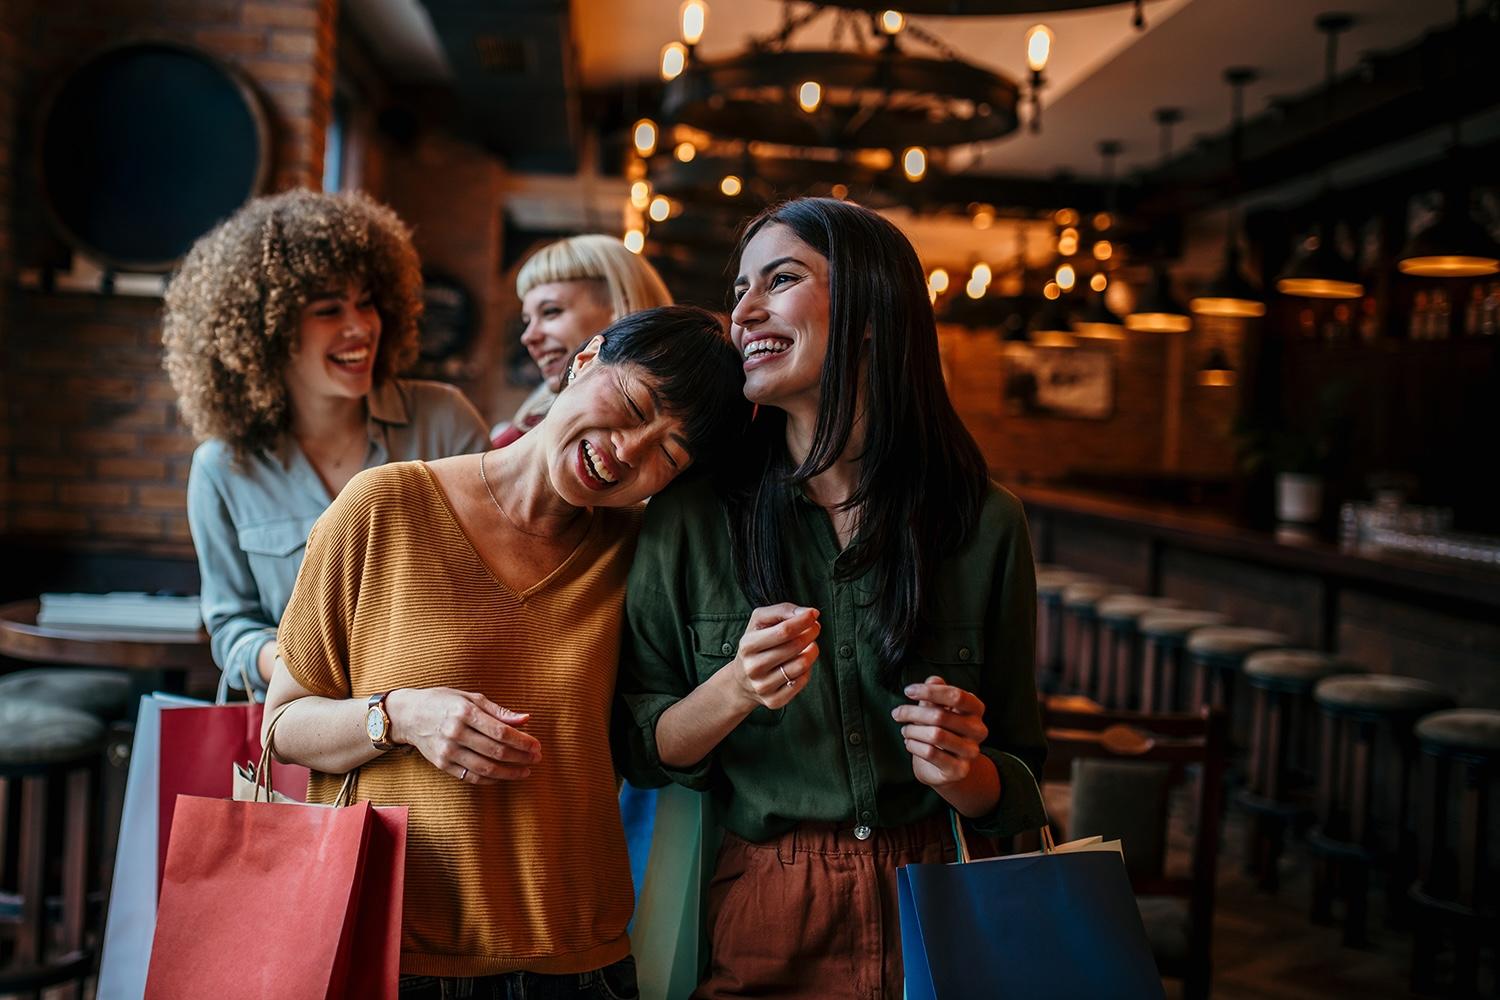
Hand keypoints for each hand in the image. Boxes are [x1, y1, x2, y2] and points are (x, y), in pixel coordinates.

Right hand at [386, 688, 540, 784]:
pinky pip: (471, 777)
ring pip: (486, 768)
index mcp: (465, 712)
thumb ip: (499, 711)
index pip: (501, 732)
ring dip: (510, 773)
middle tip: (536, 758)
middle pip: (496, 751)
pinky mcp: (442, 764)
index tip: (536, 745)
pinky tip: (503, 776)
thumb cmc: (443, 702)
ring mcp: (448, 751)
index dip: (523, 741)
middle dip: (521, 757)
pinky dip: (491, 779)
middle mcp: (456, 732)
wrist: (409, 715)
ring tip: (525, 771)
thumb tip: (525, 719)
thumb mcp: (470, 698)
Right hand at [729, 604, 819, 710]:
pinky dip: (807, 670)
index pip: (783, 631)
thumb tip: (808, 613)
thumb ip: (782, 611)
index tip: (814, 614)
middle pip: (794, 647)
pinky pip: (802, 682)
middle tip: (815, 628)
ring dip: (812, 651)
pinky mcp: (774, 700)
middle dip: (810, 633)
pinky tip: (800, 663)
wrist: (741, 681)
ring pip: (801, 665)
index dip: (803, 621)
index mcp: (747, 645)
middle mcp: (753, 667)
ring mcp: (763, 686)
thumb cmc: (756, 644)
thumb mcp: (759, 621)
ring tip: (809, 645)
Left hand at [892, 675, 988, 788]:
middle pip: (941, 715)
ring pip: (935, 735)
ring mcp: (970, 751)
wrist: (946, 767)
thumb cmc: (942, 730)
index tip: (908, 691)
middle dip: (913, 712)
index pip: (956, 696)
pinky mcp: (959, 769)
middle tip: (897, 713)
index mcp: (976, 709)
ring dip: (912, 730)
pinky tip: (909, 743)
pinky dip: (914, 745)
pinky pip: (931, 753)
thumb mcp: (938, 708)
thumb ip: (936, 694)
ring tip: (905, 730)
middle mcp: (978, 730)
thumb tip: (934, 680)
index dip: (930, 691)